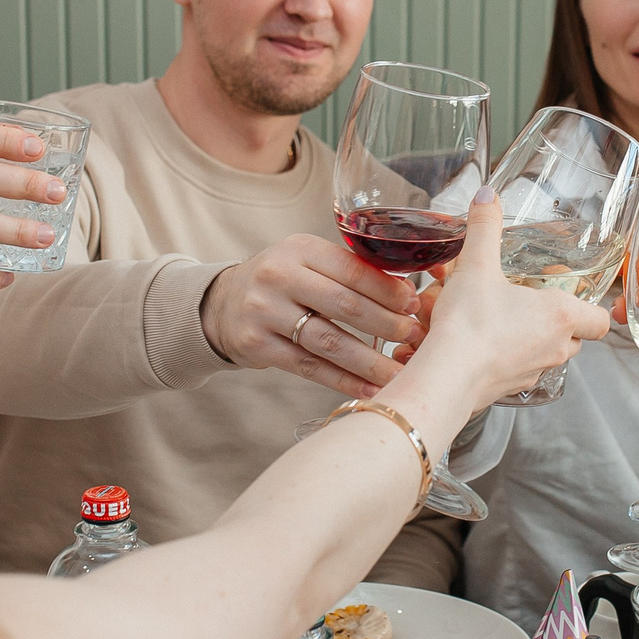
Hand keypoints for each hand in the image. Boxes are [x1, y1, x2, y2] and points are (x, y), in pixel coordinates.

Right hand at [202, 235, 423, 397]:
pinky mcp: (258, 346)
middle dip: (386, 324)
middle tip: (414, 338)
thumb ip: (348, 272)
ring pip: (329, 341)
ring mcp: (265, 312)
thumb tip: (406, 295)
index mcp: (300, 248)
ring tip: (398, 374)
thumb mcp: (307, 261)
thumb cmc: (282, 283)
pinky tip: (368, 390)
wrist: (223, 305)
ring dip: (370, 361)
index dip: (388, 290)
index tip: (415, 305)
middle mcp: (279, 276)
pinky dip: (343, 381)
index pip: (352, 269)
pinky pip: (310, 367)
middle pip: (344, 305)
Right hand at [393, 191, 610, 411]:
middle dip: (559, 320)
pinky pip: (521, 370)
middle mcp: (555, 348)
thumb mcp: (476, 267)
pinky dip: (511, 357)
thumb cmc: (470, 325)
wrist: (447, 377)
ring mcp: (535, 372)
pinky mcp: (511, 389)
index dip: (591, 306)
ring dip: (534, 339)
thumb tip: (487, 197)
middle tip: (534, 300)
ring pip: (548, 354)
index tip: (572, 292)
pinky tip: (485, 342)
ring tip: (506, 319)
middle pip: (575, 337)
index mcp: (560, 316)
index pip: (599, 319)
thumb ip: (484, 229)